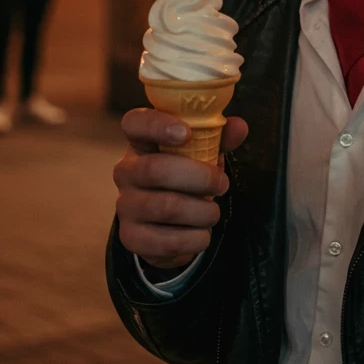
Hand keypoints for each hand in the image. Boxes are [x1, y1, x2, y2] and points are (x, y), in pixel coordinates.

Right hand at [113, 110, 248, 270]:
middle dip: (199, 178)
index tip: (187, 133)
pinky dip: (194, 239)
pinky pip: (166, 240)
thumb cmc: (185, 176)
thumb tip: (239, 127)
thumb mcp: (202, 153)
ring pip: (166, 207)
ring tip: (213, 213)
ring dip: (202, 211)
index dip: (157, 125)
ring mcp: (125, 205)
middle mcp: (125, 171)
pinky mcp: (131, 237)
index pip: (135, 123)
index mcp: (140, 142)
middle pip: (155, 170)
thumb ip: (219, 138)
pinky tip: (201, 234)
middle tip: (223, 184)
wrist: (165, 224)